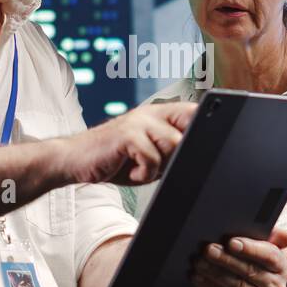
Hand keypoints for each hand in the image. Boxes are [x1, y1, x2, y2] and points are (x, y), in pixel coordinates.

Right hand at [55, 102, 196, 185]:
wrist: (76, 160)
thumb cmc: (116, 161)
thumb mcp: (151, 157)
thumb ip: (172, 152)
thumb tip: (200, 158)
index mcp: (160, 115)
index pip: (193, 113)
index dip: (206, 128)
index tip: (210, 142)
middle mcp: (151, 113)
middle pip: (189, 129)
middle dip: (181, 155)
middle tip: (162, 166)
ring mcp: (139, 121)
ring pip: (173, 145)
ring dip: (161, 166)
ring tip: (143, 169)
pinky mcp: (127, 135)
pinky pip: (152, 159)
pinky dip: (145, 173)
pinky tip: (133, 172)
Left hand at [190, 229, 286, 286]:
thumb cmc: (261, 265)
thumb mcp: (268, 250)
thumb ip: (274, 237)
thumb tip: (284, 235)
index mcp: (281, 266)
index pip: (268, 256)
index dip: (250, 249)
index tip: (231, 242)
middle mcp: (276, 286)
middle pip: (249, 271)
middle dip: (226, 259)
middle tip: (208, 249)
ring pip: (237, 286)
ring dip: (215, 273)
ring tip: (199, 262)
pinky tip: (198, 277)